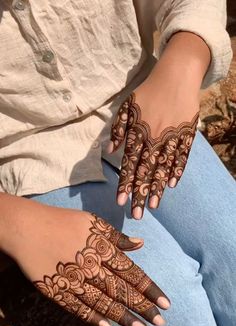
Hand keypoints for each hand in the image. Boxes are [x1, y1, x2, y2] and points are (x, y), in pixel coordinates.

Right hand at [2, 197, 169, 325]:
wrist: (27, 228)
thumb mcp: (93, 222)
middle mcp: (92, 267)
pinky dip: (94, 318)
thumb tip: (141, 243)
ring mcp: (74, 281)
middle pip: (122, 291)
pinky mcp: (57, 291)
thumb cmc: (63, 221)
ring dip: (124, 318)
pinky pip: (78, 308)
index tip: (166, 304)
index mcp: (103, 249)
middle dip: (143, 308)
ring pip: (104, 303)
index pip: (133, 274)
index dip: (150, 290)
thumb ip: (117, 236)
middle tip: (160, 323)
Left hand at [107, 90, 198, 218]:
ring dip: (157, 188)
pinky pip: (182, 156)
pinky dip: (177, 170)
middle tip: (137, 214)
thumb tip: (110, 149)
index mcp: (138, 133)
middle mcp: (154, 139)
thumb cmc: (148, 91)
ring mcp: (172, 137)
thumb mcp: (127, 106)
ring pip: (163, 168)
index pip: (129, 164)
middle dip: (140, 194)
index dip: (125, 184)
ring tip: (153, 206)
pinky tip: (172, 185)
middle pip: (145, 171)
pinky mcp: (187, 134)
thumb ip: (118, 129)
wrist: (177, 74)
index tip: (120, 201)